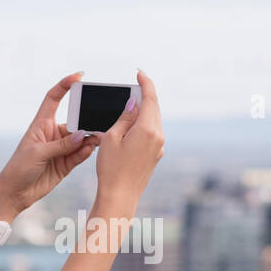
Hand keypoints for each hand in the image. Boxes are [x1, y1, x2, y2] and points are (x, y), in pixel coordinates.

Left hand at [0, 71, 102, 215]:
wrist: (15, 192)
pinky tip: (92, 149)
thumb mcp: (38, 153)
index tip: (78, 76)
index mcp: (42, 124)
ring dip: (90, 137)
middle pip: (74, 120)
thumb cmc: (19, 167)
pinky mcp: (66, 163)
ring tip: (100, 137)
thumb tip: (84, 134)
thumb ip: (62, 145)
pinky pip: (81, 154)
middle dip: (87, 118)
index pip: (54, 98)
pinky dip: (87, 151)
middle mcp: (53, 134)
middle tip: (99, 118)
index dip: (65, 85)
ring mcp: (61, 148)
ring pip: (81, 138)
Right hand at [94, 69, 162, 207]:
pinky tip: (132, 125)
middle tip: (135, 85)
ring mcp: (159, 148)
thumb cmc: (111, 168)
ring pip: (154, 122)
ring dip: (144, 111)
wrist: (119, 197)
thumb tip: (133, 104)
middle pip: (154, 109)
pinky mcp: (155, 157)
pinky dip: (143, 125)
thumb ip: (124, 118)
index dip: (145, 83)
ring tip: (131, 104)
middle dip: (145, 96)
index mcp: (148, 130)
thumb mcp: (111, 138)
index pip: (150, 99)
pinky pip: (152, 134)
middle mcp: (158, 138)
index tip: (140, 73)